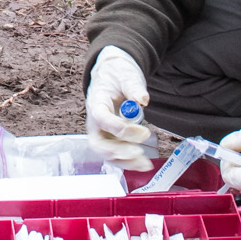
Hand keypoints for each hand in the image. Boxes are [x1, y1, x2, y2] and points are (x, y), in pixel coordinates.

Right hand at [83, 45, 155, 170]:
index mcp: (96, 103)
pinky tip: (144, 164)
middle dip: (118, 151)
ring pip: (107, 153)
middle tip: (138, 151)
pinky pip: (116, 155)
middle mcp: (95, 122)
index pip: (102, 119)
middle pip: (98, 143)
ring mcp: (102, 133)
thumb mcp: (126, 75)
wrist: (112, 76)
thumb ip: (134, 87)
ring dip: (125, 161)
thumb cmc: (117, 75)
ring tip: (145, 164)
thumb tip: (143, 99)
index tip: (143, 131)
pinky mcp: (111, 139)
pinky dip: (128, 162)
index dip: (119, 128)